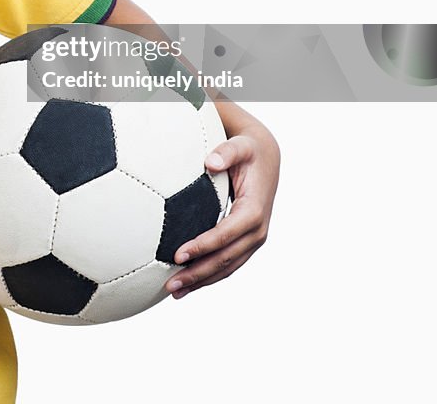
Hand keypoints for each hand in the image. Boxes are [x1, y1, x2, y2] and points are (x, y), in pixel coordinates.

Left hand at [165, 118, 279, 297]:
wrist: (266, 158)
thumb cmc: (247, 150)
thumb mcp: (240, 146)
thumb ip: (226, 151)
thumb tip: (210, 161)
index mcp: (254, 210)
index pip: (226, 234)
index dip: (203, 246)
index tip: (178, 254)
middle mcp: (257, 230)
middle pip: (226, 259)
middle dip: (198, 273)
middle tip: (170, 284)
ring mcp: (254, 239)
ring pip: (227, 267)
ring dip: (202, 281)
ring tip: (174, 291)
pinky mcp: (247, 242)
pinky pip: (228, 263)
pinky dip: (209, 275)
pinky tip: (188, 283)